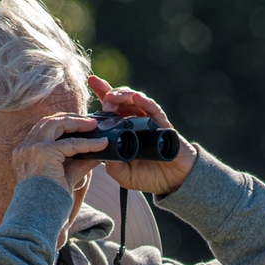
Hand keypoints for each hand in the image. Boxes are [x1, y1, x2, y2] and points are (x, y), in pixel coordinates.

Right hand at [12, 113, 105, 194]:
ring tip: (94, 126)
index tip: (80, 126)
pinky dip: (88, 143)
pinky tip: (101, 144)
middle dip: (71, 119)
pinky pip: (72, 144)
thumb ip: (79, 163)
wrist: (39, 214)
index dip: (63, 125)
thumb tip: (97, 155)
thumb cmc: (49, 201)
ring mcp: (32, 148)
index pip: (44, 130)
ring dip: (77, 123)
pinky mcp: (44, 152)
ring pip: (57, 124)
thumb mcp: (66, 176)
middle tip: (90, 122)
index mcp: (25, 152)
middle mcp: (25, 147)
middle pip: (48, 122)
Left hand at [89, 75, 197, 194]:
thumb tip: (104, 154)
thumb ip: (114, 167)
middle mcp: (135, 122)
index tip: (91, 82)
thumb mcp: (125, 176)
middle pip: (121, 101)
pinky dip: (145, 102)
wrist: (173, 182)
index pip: (111, 110)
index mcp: (124, 130)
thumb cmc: (149, 177)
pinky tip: (137, 98)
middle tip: (96, 84)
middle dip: (108, 90)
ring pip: (135, 101)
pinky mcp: (163, 125)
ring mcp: (149, 122)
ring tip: (113, 95)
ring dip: (123, 94)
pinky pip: (154, 110)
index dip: (102, 95)